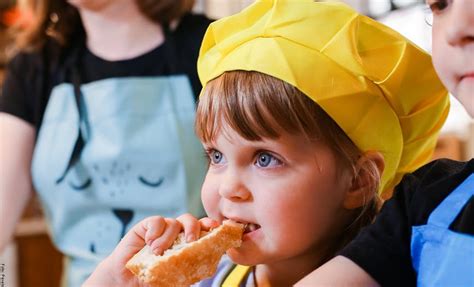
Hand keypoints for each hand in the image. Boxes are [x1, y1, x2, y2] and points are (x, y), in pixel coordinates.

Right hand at [82, 214, 218, 286]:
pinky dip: (155, 230)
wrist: (127, 282)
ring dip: (168, 237)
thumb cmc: (154, 280)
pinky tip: (149, 242)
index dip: (210, 226)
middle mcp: (176, 234)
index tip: (216, 227)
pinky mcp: (146, 227)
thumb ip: (189, 272)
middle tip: (190, 241)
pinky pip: (156, 221)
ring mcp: (162, 229)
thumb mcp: (174, 279)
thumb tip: (207, 269)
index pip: (202, 230)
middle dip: (193, 228)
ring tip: (157, 252)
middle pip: (190, 221)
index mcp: (187, 244)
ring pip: (173, 222)